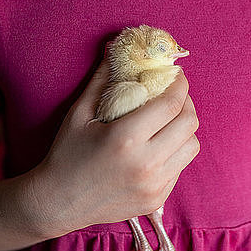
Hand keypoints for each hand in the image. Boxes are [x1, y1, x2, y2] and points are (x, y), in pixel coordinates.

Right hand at [31, 54, 199, 237]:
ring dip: (185, 128)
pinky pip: (181, 167)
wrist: (58, 203)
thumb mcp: (79, 113)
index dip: (180, 84)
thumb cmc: (66, 154)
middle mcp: (145, 164)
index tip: (176, 75)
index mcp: (125, 138)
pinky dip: (176, 150)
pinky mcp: (156, 200)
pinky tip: (159, 144)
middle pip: (189, 123)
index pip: (171, 103)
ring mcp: (154, 185)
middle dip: (187, 102)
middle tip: (175, 95)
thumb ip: (101, 79)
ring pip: (192, 146)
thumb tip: (114, 47)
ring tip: (170, 119)